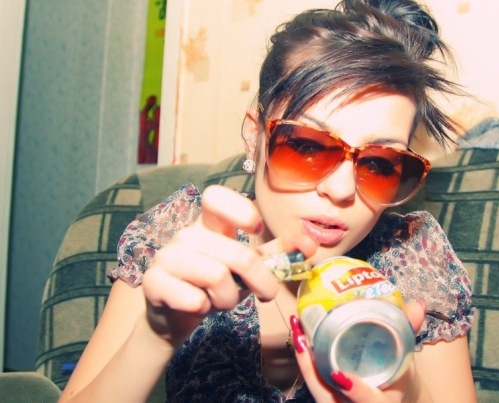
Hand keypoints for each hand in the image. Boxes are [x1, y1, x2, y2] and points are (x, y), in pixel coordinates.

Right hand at [142, 185, 315, 346]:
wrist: (174, 315)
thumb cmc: (214, 286)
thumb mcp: (245, 267)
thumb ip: (274, 254)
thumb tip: (309, 243)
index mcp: (209, 225)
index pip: (216, 196)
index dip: (241, 210)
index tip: (256, 229)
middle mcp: (186, 235)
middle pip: (237, 253)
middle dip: (261, 281)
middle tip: (266, 294)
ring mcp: (168, 257)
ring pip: (217, 276)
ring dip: (230, 299)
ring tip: (224, 301)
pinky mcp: (154, 282)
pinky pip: (192, 297)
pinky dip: (204, 308)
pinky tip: (199, 306)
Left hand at [291, 301, 426, 402]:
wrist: (393, 397)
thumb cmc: (398, 378)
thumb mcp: (406, 358)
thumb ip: (408, 332)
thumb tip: (417, 305)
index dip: (357, 392)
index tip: (341, 375)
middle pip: (328, 398)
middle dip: (312, 370)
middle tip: (302, 337)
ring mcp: (339, 402)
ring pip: (317, 389)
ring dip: (304, 360)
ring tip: (298, 329)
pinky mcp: (329, 395)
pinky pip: (314, 382)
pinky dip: (306, 361)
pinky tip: (300, 338)